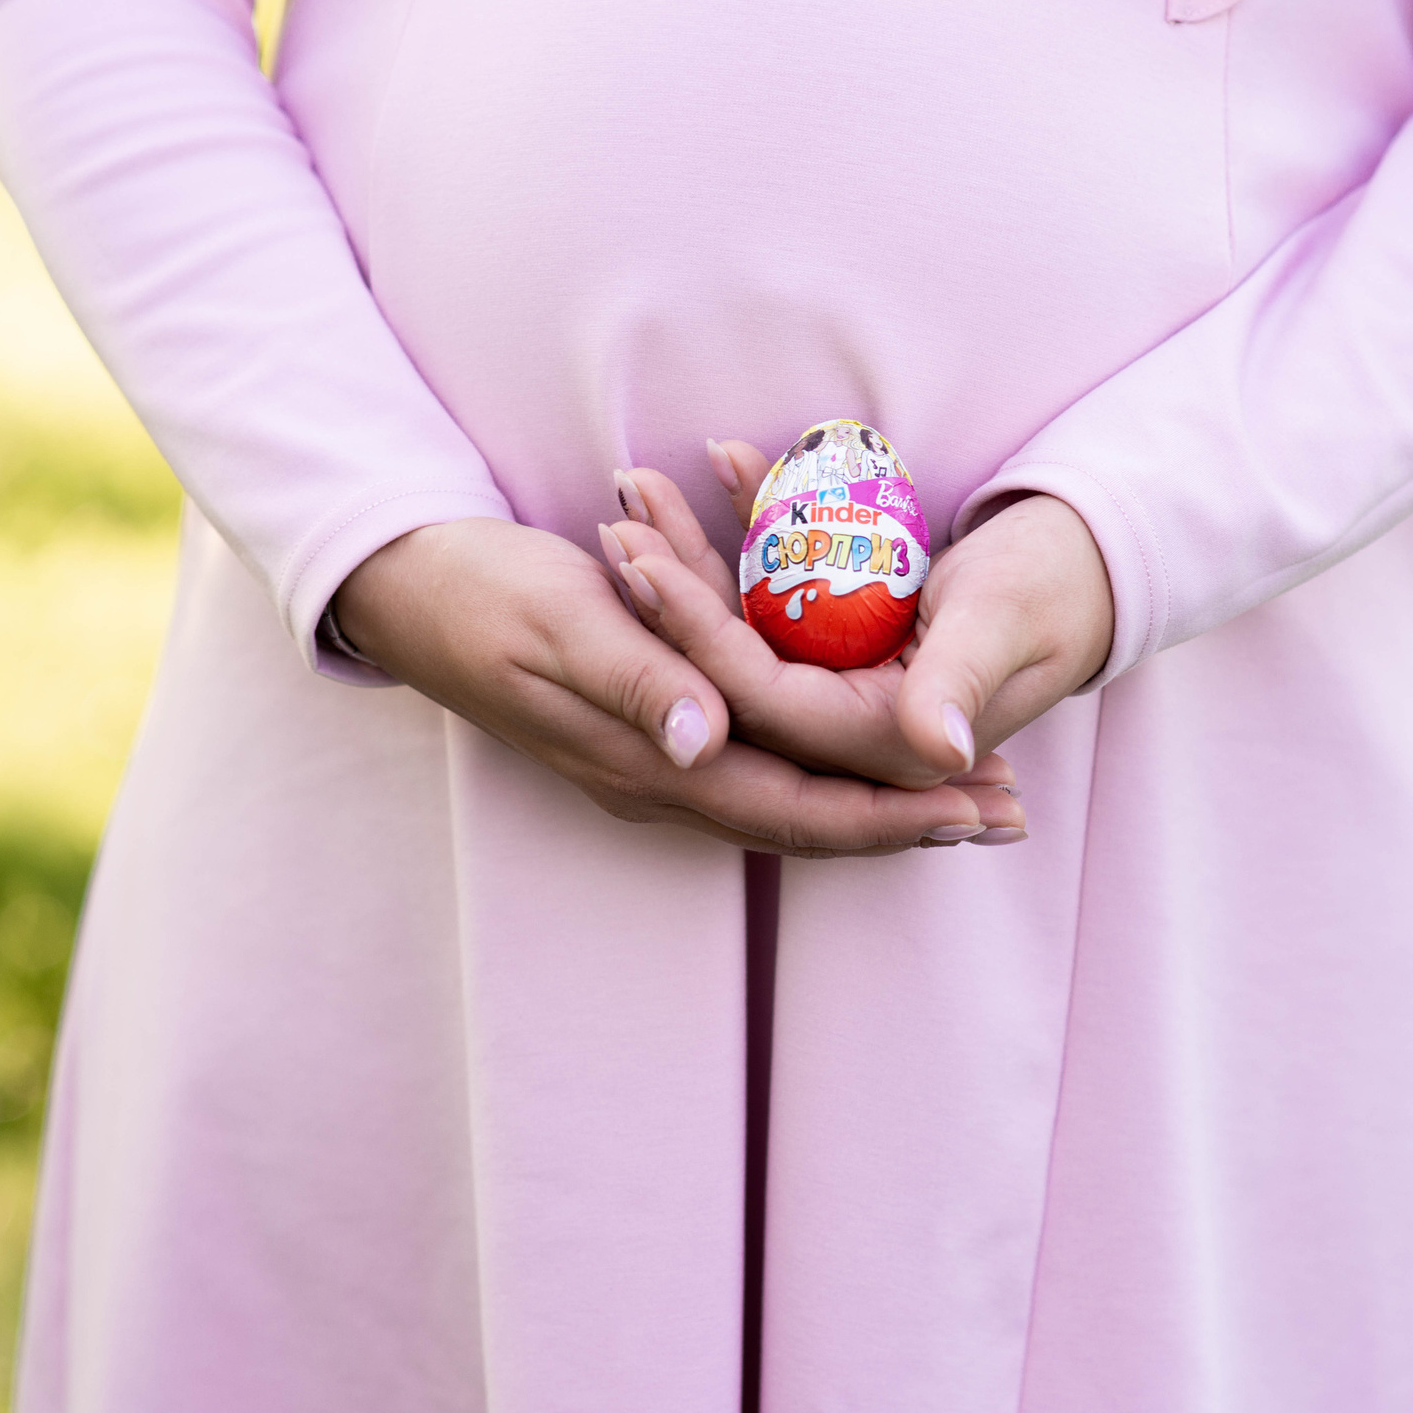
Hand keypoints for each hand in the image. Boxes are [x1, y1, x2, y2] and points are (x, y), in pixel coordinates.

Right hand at [332, 519, 1012, 855]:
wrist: (403, 590)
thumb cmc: (482, 591)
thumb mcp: (562, 623)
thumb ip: (640, 682)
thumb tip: (707, 745)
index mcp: (649, 761)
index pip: (794, 810)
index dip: (889, 817)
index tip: (975, 809)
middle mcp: (660, 780)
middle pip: (808, 823)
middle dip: (910, 821)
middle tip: (1009, 812)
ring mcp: (654, 763)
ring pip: (790, 799)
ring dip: (879, 800)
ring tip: (967, 792)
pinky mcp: (652, 734)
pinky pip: (760, 766)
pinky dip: (828, 764)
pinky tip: (870, 752)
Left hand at [603, 442, 1110, 835]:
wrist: (1088, 571)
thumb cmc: (1054, 590)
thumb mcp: (1005, 624)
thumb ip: (959, 683)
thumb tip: (934, 745)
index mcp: (882, 742)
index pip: (762, 697)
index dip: (696, 635)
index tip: (641, 566)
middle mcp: (846, 724)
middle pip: (733, 666)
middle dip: (671, 594)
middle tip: (617, 521)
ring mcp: (839, 683)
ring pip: (744, 625)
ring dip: (692, 555)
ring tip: (638, 486)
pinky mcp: (841, 643)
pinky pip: (778, 591)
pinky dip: (751, 528)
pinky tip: (721, 459)